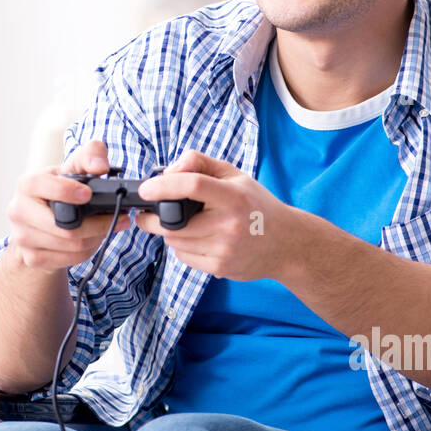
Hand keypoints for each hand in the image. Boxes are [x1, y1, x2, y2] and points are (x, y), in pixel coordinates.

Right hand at [5, 138, 130, 272]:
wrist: (39, 223)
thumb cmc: (60, 190)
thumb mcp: (73, 168)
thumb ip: (91, 155)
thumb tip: (100, 165)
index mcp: (26, 184)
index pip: (42, 185)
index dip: (66, 190)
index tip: (88, 194)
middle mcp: (18, 211)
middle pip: (63, 226)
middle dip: (98, 223)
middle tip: (120, 218)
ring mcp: (22, 237)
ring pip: (71, 245)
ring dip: (97, 237)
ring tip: (107, 228)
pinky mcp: (31, 258)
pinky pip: (70, 259)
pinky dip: (88, 251)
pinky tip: (93, 240)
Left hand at [134, 149, 297, 281]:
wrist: (286, 243)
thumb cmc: (256, 205)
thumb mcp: (234, 175)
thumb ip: (199, 163)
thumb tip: (168, 171)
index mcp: (233, 196)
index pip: (192, 185)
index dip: (162, 186)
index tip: (144, 190)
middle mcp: (229, 224)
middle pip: (173, 223)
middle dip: (151, 218)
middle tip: (145, 213)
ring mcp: (224, 249)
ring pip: (175, 241)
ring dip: (168, 232)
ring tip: (180, 224)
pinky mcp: (220, 267)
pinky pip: (184, 257)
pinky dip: (181, 247)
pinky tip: (195, 239)